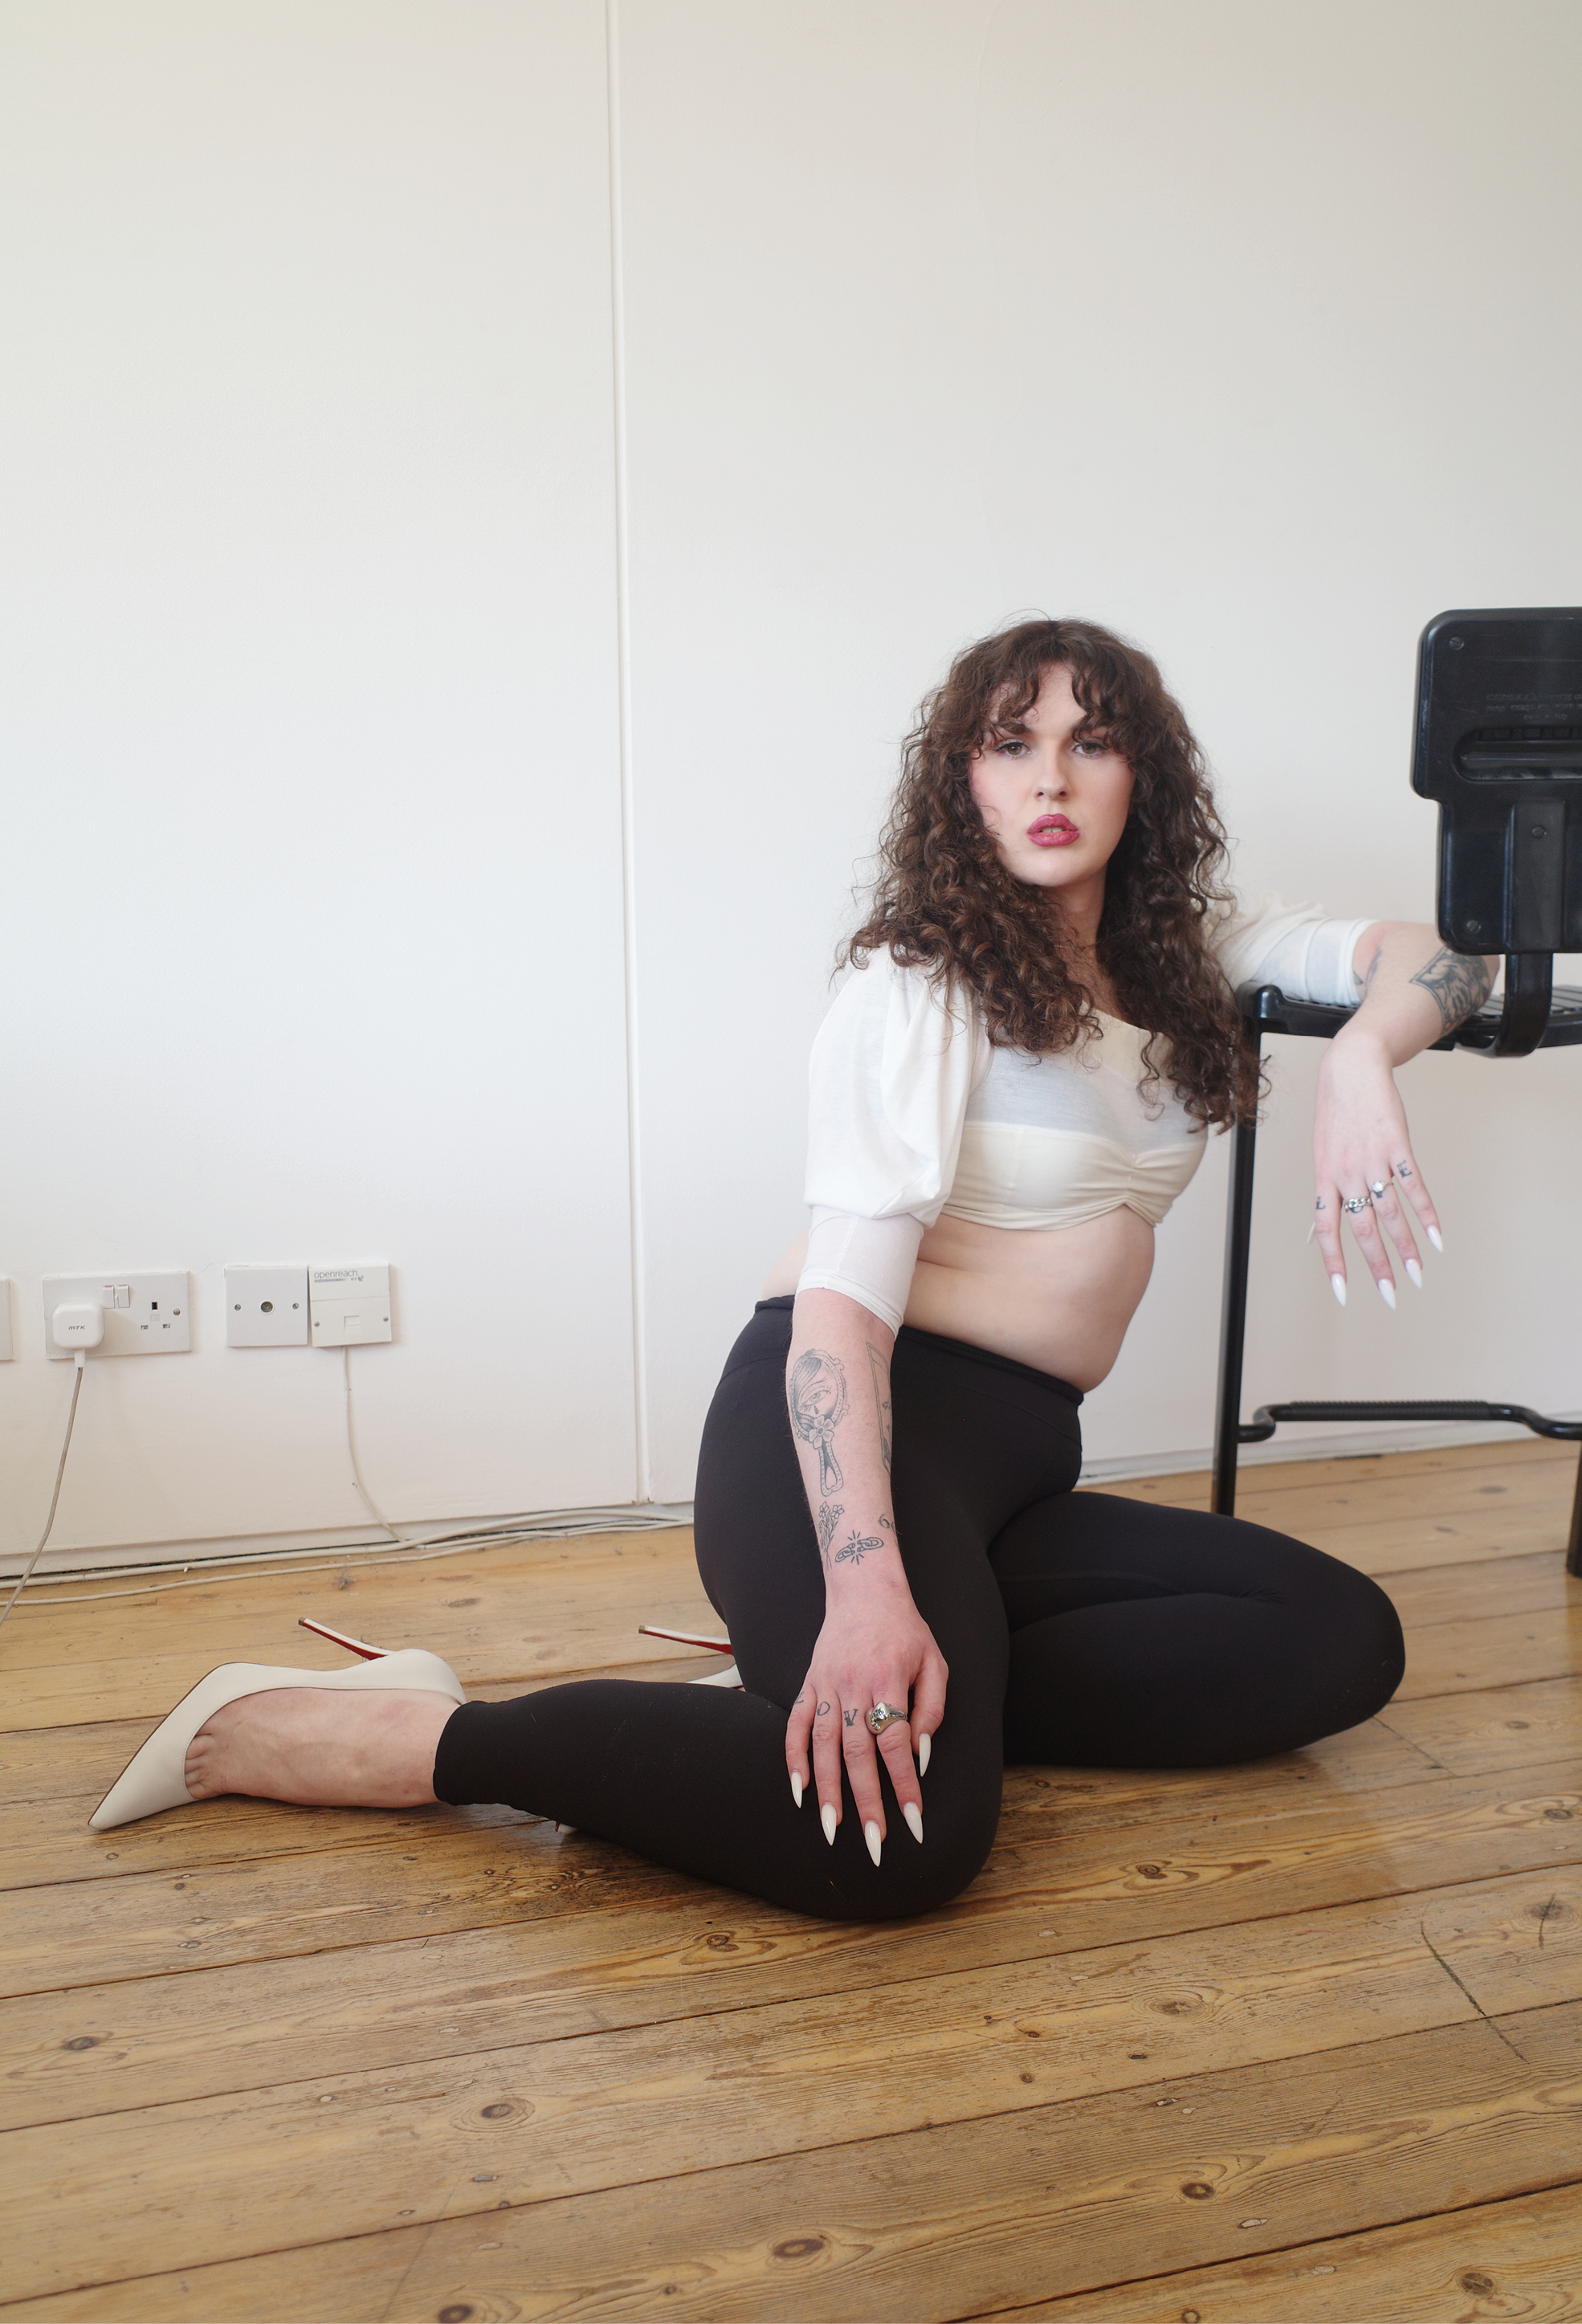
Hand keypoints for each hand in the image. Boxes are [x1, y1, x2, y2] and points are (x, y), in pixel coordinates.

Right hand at [784, 1573, 947, 1861]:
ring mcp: (826, 1685)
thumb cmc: (906, 1630)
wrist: (864, 1590)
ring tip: (833, 1830)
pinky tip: (799, 1791)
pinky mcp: (808, 1683)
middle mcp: (854, 1685)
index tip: (912, 1822)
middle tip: (874, 1845)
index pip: (895, 1744)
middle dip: (866, 1803)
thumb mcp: (935, 1662)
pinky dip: (794, 1759)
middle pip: (857, 1753)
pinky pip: (796, 1725)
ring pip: (823, 1746)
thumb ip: (932, 1708)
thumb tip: (919, 1756)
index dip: (903, 1785)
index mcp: (889, 1680)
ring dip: (828, 1791)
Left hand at [1312, 1027, 1442, 1305]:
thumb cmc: (1336, 1113)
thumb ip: (1328, 1189)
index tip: (1342, 1294)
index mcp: (1324, 1177)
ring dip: (1406, 1247)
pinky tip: (1437, 1238)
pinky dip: (1427, 1214)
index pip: (1325, 1229)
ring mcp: (1373, 1160)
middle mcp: (1347, 1173)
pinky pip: (1414, 1187)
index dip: (1333, 1262)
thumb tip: (1323, 1227)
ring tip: (1417, 1274)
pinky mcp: (1397, 1147)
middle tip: (1390, 1296)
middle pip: (1362, 1229)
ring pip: (1391, 1213)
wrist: (1351, 1070)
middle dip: (1377, 1266)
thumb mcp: (1323, 1153)